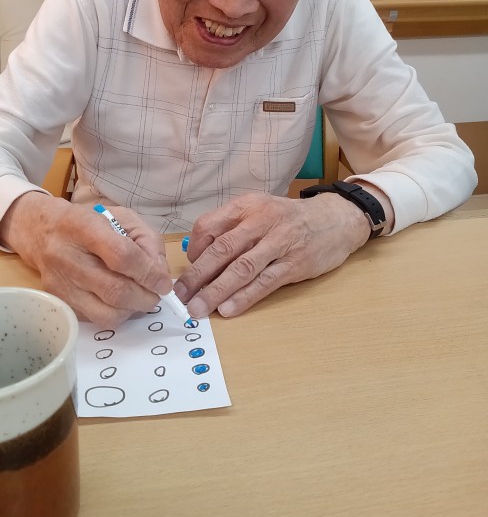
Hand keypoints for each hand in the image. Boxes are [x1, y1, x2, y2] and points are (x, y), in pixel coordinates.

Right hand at [0, 192, 171, 326]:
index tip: (163, 282)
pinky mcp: (58, 302)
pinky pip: (95, 320)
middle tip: (156, 294)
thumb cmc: (88, 222)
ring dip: (133, 310)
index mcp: (83, 226)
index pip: (121, 256)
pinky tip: (120, 301)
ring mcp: (60, 283)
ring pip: (106, 313)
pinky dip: (116, 315)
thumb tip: (160, 273)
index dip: (148, 273)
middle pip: (115, 290)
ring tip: (140, 298)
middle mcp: (67, 256)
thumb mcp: (122, 217)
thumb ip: (147, 240)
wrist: (42, 231)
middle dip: (145, 297)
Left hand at [174, 192, 370, 318]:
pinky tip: (228, 310)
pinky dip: (245, 297)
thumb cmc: (288, 219)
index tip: (187, 270)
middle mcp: (261, 220)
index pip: (208, 225)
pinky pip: (265, 282)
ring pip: (241, 268)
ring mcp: (279, 242)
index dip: (193, 250)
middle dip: (197, 275)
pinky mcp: (295, 263)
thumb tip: (199, 257)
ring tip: (198, 308)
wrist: (335, 219)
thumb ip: (231, 228)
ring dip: (216, 291)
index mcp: (246, 206)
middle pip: (222, 249)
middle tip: (180, 296)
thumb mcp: (258, 210)